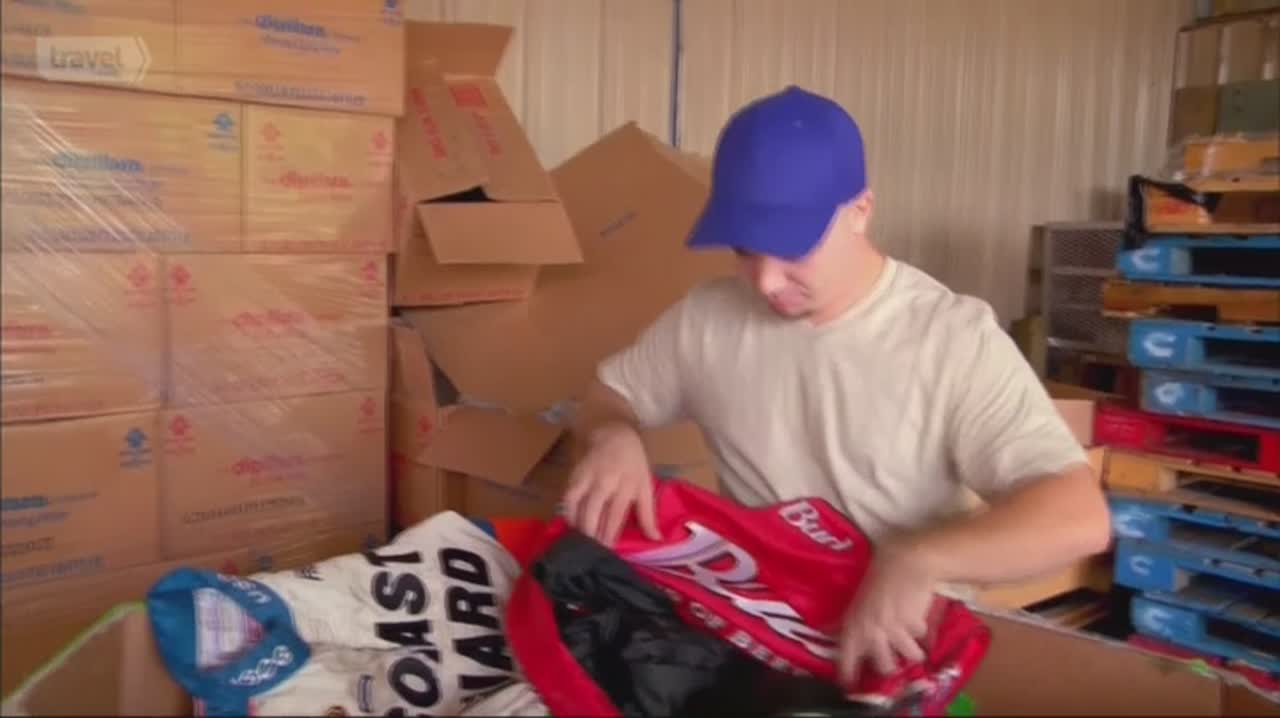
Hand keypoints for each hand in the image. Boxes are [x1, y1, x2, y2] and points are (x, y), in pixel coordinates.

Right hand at [563, 424, 660, 545]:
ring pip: (579, 506)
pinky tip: (571, 525)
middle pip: (594, 512)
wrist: (614, 435)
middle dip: (591, 534)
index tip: (607, 551)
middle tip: (591, 551)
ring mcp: (588, 478)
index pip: (615, 515)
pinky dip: (568, 514)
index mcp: (627, 485)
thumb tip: (656, 539)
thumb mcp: (646, 486)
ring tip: (580, 543)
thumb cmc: (634, 464)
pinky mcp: (575, 476)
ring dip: (578, 526)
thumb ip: (648, 515)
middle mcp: (606, 482)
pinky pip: (568, 499)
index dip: (609, 535)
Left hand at [836, 540, 938, 683]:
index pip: (846, 654)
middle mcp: (873, 630)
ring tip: (914, 647)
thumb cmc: (881, 570)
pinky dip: (921, 632)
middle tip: (891, 661)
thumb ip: (853, 616)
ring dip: (912, 652)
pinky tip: (919, 620)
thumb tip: (832, 629)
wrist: (908, 560)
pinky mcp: (915, 626)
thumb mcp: (860, 595)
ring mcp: (895, 629)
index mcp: (855, 621)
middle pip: (883, 665)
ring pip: (908, 656)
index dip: (847, 670)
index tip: (848, 684)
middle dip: (888, 666)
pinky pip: (920, 636)